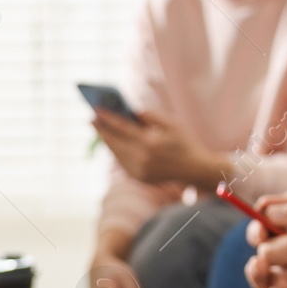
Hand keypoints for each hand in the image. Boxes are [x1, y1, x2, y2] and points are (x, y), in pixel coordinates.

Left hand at [94, 108, 223, 186]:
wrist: (194, 169)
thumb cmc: (184, 142)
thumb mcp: (172, 123)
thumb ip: (151, 115)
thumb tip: (131, 110)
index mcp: (150, 143)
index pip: (122, 128)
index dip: (107, 118)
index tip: (96, 109)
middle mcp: (142, 159)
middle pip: (114, 142)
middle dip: (102, 129)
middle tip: (92, 118)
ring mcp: (139, 171)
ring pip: (115, 154)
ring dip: (106, 141)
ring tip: (99, 129)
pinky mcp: (139, 178)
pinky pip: (122, 162)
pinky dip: (115, 151)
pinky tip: (112, 142)